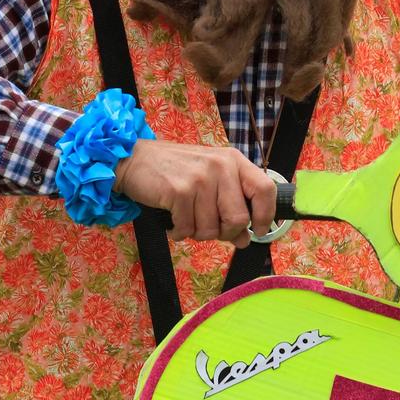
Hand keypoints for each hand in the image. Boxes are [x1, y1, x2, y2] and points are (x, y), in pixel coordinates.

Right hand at [115, 140, 275, 243]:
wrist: (134, 159)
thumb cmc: (175, 170)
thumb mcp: (209, 180)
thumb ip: (230, 206)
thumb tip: (245, 239)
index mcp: (233, 161)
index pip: (265, 190)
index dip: (266, 216)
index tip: (259, 230)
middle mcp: (221, 166)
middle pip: (239, 219)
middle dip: (224, 232)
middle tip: (207, 227)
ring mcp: (200, 178)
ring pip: (211, 229)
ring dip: (196, 232)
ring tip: (185, 218)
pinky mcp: (179, 191)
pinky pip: (187, 229)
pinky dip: (179, 232)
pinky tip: (173, 221)